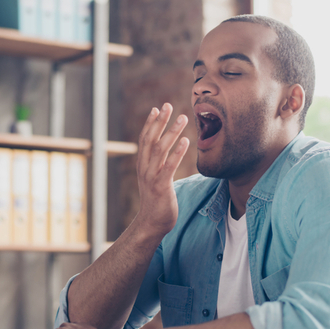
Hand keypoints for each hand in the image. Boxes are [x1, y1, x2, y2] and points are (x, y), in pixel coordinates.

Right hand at [135, 103, 188, 236]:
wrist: (151, 223)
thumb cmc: (157, 201)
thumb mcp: (155, 179)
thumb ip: (158, 165)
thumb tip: (166, 152)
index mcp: (143, 165)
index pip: (144, 139)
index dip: (150, 123)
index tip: (157, 108)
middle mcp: (145, 168)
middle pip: (150, 139)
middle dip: (159, 121)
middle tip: (168, 105)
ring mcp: (151, 177)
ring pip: (160, 149)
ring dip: (171, 131)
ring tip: (182, 118)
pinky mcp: (161, 186)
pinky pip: (169, 166)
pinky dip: (177, 152)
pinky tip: (186, 140)